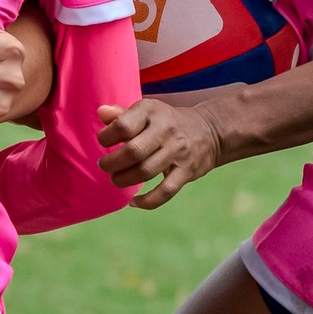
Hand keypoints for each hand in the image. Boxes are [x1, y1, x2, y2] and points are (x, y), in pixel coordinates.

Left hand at [96, 99, 224, 208]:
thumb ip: (121, 114)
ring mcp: (178, 151)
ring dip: (124, 180)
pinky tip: (134, 202)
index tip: (104, 143)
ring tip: (116, 179)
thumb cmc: (166, 121)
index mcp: (152, 111)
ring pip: (145, 172)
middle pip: (133, 152)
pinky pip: (165, 191)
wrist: (211, 130)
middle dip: (111, 164)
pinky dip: (147, 201)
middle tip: (105, 166)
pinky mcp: (187, 171)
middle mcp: (166, 130)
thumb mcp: (147, 111)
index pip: (123, 126)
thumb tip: (101, 113)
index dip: (106, 138)